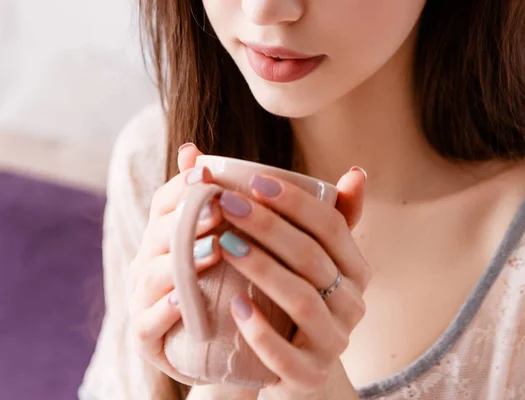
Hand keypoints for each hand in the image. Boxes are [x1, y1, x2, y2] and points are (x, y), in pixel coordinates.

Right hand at [127, 143, 224, 385]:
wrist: (214, 346)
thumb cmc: (216, 285)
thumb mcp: (215, 241)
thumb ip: (206, 199)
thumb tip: (192, 148)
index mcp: (162, 238)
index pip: (164, 204)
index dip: (182, 188)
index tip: (208, 174)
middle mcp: (147, 264)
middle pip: (159, 235)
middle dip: (188, 220)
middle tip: (219, 208)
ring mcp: (142, 300)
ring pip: (154, 276)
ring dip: (183, 262)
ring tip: (214, 251)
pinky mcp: (144, 338)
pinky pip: (148, 323)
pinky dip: (165, 311)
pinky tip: (185, 300)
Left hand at [216, 167, 370, 398]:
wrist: (291, 364)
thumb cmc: (294, 298)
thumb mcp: (311, 260)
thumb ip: (322, 217)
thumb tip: (357, 171)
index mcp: (356, 269)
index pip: (333, 225)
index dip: (295, 200)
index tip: (254, 180)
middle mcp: (353, 304)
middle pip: (312, 257)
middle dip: (267, 225)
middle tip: (225, 203)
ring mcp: (333, 342)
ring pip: (302, 300)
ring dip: (262, 268)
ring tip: (224, 243)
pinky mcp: (309, 376)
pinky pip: (286, 356)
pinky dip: (260, 330)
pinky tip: (234, 305)